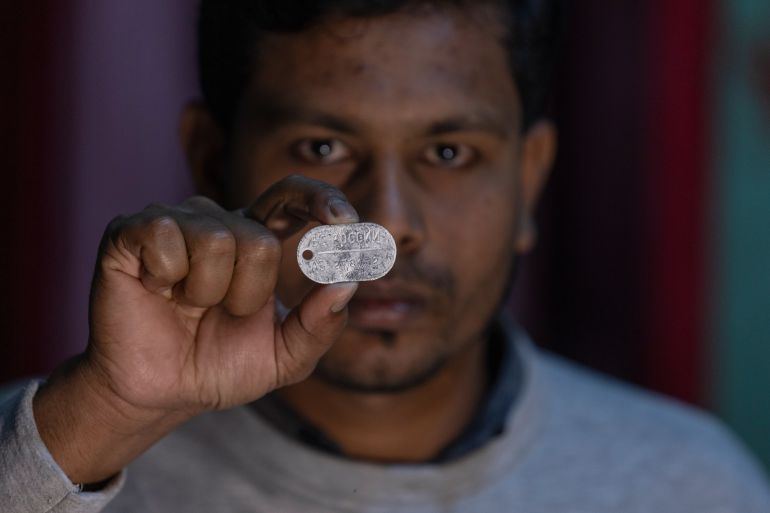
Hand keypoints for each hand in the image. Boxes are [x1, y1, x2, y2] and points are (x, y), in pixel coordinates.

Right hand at [33, 175, 358, 483]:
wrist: (159, 393)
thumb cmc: (221, 367)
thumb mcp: (285, 357)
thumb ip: (321, 325)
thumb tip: (348, 283)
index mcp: (257, 240)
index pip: (292, 197)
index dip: (320, 199)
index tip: (344, 222)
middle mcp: (218, 222)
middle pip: (259, 239)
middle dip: (248, 294)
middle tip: (223, 313)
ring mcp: (174, 222)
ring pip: (215, 240)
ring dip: (207, 292)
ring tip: (186, 306)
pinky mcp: (131, 231)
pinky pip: (164, 237)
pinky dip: (165, 277)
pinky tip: (155, 289)